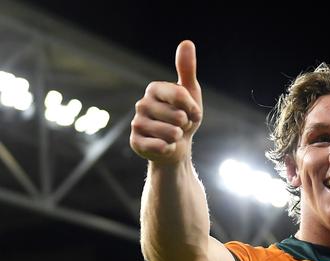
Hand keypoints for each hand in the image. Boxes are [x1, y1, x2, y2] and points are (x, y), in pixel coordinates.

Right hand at [130, 40, 202, 164]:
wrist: (176, 145)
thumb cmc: (184, 117)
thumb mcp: (190, 93)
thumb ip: (187, 69)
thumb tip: (187, 42)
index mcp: (154, 89)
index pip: (180, 95)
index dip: (192, 108)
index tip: (192, 112)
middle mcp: (142, 104)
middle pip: (178, 116)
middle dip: (185, 125)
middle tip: (180, 125)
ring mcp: (137, 123)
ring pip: (170, 133)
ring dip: (178, 138)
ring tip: (173, 135)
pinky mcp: (135, 143)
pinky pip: (160, 146)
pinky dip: (169, 149)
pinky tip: (165, 146)